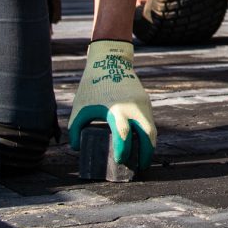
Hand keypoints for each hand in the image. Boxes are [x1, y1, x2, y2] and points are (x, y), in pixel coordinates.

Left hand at [69, 40, 156, 172]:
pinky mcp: (146, 101)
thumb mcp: (80, 106)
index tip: (120, 160)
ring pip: (152, 129)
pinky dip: (147, 134)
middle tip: (140, 167)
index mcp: (116, 109)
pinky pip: (149, 121)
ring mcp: (142, 104)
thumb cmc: (92, 86)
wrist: (110, 61)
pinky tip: (141, 142)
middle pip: (147, 135)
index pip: (124, 135)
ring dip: (149, 145)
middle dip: (145, 153)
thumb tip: (76, 147)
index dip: (123, 150)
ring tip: (142, 157)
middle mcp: (133, 107)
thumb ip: (76, 128)